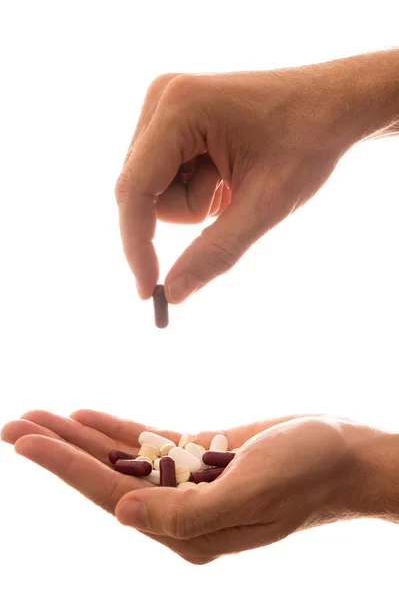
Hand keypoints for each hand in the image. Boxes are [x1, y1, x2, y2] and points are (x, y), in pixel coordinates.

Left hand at [1, 410, 383, 562]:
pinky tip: (87, 417)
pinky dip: (116, 430)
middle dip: (59, 451)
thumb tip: (124, 514)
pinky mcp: (200, 458)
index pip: (113, 495)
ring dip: (81, 438)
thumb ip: (187, 513)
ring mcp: (189, 484)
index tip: (25, 439)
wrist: (343, 455)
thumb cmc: (308, 473)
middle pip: (106, 477)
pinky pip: (148, 443)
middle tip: (15, 423)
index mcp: (190, 530)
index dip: (65, 466)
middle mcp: (181, 511)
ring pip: (122, 458)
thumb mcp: (253, 492)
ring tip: (40, 416)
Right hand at [115, 58, 361, 303]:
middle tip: (230, 199)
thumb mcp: (265, 205)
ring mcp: (166, 102)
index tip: (146, 291)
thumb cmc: (309, 143)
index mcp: (179, 107)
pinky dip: (196, 188)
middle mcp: (162, 97)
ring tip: (234, 179)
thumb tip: (172, 294)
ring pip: (154, 189)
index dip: (136, 245)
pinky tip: (227, 171)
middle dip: (187, 211)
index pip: (134, 190)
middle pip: (142, 192)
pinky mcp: (174, 116)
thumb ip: (215, 252)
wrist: (335, 103)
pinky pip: (166, 176)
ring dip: (194, 201)